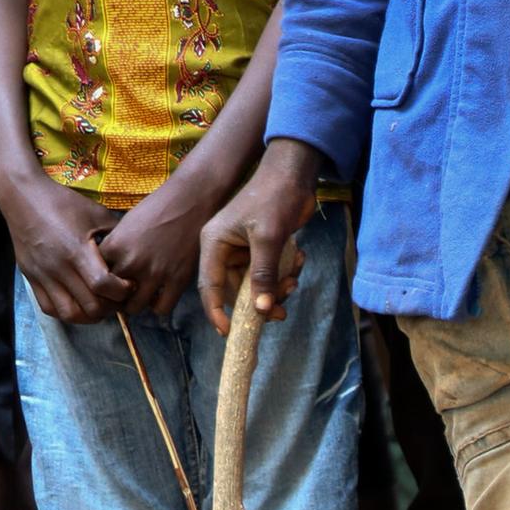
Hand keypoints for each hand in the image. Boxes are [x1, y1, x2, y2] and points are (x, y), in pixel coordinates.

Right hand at [0, 177, 128, 323]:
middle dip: (111, 307)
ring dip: (90, 315)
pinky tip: (79, 303)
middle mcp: (58, 267)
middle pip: (90, 306)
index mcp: (77, 251)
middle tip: (118, 297)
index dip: (123, 291)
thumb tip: (137, 256)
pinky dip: (67, 312)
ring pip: (70, 314)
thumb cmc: (63, 203)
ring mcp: (42, 275)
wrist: (23, 197)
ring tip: (100, 304)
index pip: (103, 285)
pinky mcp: (31, 278)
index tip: (129, 284)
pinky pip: (50, 308)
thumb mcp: (97, 215)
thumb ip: (118, 238)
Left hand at [99, 182, 218, 316]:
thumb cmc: (157, 207)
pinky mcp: (178, 280)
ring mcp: (156, 273)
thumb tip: (112, 266)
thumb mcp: (126, 224)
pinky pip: (161, 308)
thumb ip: (117, 247)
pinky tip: (160, 296)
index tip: (105, 281)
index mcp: (114, 247)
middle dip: (114, 296)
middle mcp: (131, 263)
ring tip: (140, 296)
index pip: (94, 275)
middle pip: (111, 295)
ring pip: (134, 307)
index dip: (99, 280)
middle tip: (121, 293)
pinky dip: (158, 306)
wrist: (190, 201)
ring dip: (135, 304)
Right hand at [197, 140, 320, 334]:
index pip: (209, 286)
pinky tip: (299, 261)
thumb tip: (261, 310)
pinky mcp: (262, 249)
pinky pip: (270, 273)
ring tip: (294, 280)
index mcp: (214, 243)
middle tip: (282, 311)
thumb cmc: (274, 200)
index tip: (229, 332)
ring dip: (276, 288)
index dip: (217, 311)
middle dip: (260, 301)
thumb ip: (264, 275)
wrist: (293, 176)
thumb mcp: (268, 239)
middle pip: (237, 289)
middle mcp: (224, 249)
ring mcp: (243, 250)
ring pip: (256, 284)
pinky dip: (285, 274)